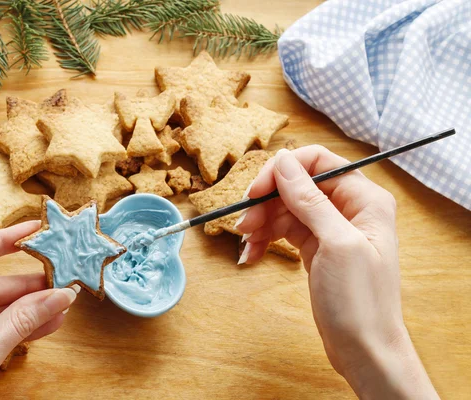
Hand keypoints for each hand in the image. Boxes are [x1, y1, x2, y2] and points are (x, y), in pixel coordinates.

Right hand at [236, 147, 438, 398]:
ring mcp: (330, 228)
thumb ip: (309, 199)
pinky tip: (251, 255)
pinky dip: (265, 240)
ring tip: (246, 244)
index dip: (283, 171)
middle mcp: (348, 208)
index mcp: (364, 199)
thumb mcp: (335, 244)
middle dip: (266, 202)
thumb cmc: (360, 300)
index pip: (317, 162)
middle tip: (243, 224)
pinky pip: (284, 232)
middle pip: (296, 186)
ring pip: (285, 209)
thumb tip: (283, 160)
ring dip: (261, 223)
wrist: (364, 349)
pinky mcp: (315, 248)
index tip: (256, 191)